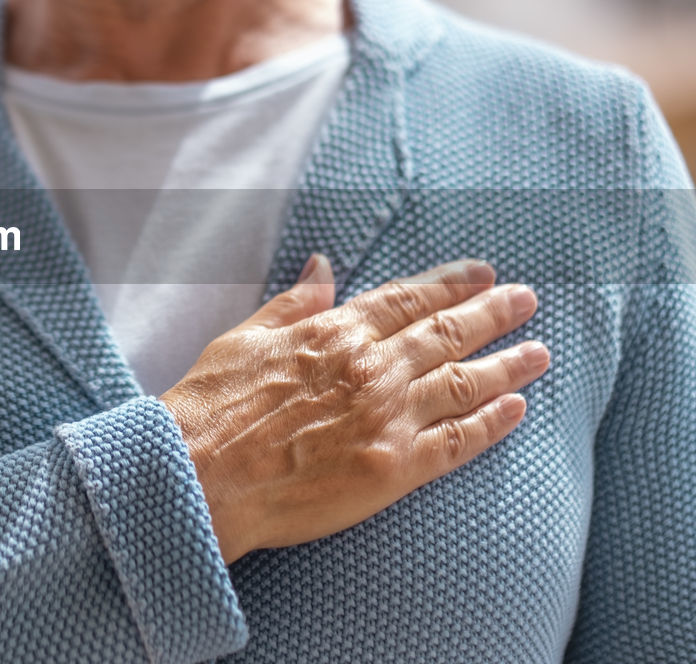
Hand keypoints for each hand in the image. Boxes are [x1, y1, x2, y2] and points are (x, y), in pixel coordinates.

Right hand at [159, 255, 547, 563]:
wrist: (201, 473)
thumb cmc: (212, 405)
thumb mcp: (245, 337)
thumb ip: (293, 303)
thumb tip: (323, 267)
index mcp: (335, 332)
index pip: (407, 299)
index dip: (449, 283)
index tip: (481, 273)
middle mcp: (372, 368)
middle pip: (447, 333)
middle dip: (493, 313)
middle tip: (525, 299)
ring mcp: (389, 417)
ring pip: (464, 382)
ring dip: (506, 364)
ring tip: (537, 352)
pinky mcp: (396, 468)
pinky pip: (458, 440)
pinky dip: (492, 423)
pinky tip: (515, 408)